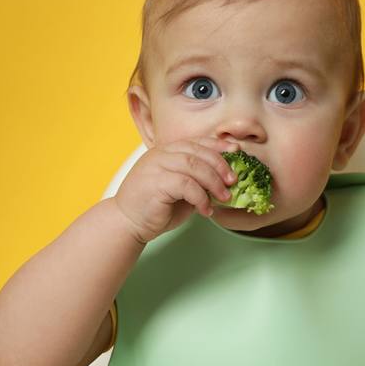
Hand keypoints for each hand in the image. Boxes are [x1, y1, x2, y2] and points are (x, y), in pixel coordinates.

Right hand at [113, 137, 238, 244]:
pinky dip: (201, 198)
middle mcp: (160, 155)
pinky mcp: (155, 183)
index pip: (196, 142)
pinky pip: (186, 185)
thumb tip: (226, 180)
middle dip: (220, 165)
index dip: (218, 144)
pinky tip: (205, 210)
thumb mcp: (181, 190)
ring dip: (214, 182)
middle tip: (233, 181)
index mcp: (166, 152)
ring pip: (194, 166)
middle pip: (198, 152)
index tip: (236, 150)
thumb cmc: (155, 207)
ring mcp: (156, 167)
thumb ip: (197, 180)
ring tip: (224, 197)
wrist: (128, 223)